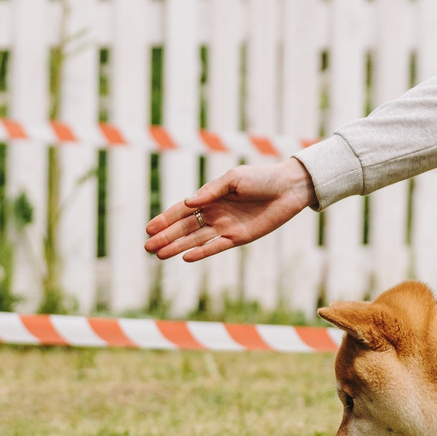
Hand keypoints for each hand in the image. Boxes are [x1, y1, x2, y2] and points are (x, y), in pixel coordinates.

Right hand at [144, 158, 312, 262]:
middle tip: (147, 247)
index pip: (182, 210)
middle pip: (185, 228)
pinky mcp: (239, 238)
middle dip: (166, 237)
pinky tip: (186, 257)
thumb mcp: (234, 179)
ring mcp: (226, 227)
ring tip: (159, 255)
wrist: (288, 188)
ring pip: (196, 240)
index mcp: (211, 197)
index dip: (165, 219)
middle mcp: (215, 213)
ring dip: (178, 247)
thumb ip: (211, 191)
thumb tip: (188, 201)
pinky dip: (201, 252)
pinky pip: (216, 247)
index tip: (148, 228)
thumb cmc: (261, 178)